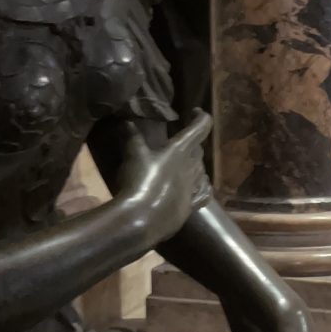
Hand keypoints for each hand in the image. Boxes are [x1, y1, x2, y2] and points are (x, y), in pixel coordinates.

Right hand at [118, 112, 212, 245]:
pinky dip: (203, 186)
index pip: (201, 128)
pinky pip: (204, 193)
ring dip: (196, 164)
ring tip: (186, 163)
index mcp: (180, 150)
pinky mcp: (190, 207)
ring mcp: (193, 189)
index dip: (201, 117)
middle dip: (193, 143)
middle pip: (199, 151)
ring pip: (202, 171)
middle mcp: (192, 167)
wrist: (141, 220)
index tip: (194, 111)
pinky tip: (200, 186)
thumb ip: (131, 136)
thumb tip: (126, 120)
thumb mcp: (132, 154)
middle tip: (181, 140)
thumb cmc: (138, 181)